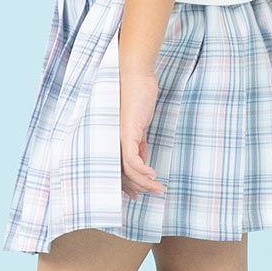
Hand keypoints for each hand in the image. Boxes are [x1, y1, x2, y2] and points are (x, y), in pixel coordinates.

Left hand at [119, 70, 166, 200]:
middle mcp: (113, 141)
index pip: (117, 169)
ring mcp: (118, 138)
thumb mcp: (139, 123)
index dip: (128, 185)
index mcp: (115, 139)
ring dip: (145, 183)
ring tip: (158, 188)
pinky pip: (133, 161)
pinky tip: (154, 175)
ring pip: (128, 171)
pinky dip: (143, 171)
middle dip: (137, 188)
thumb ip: (138, 140)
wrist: (135, 74)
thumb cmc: (137, 94)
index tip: (138, 195)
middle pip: (121, 174)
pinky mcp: (127, 133)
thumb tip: (143, 157)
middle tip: (153, 194)